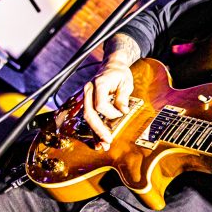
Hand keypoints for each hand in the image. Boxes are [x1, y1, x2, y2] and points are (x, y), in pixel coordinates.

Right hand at [82, 34, 139, 150]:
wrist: (112, 65)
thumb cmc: (120, 73)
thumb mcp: (126, 83)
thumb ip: (123, 97)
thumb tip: (123, 111)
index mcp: (99, 84)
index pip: (100, 104)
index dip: (111, 113)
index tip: (121, 114)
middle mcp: (88, 90)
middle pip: (89, 113)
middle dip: (98, 129)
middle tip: (108, 141)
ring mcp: (86, 97)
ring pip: (87, 118)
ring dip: (94, 133)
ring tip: (101, 146)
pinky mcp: (88, 103)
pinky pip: (89, 118)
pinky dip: (93, 130)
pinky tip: (97, 142)